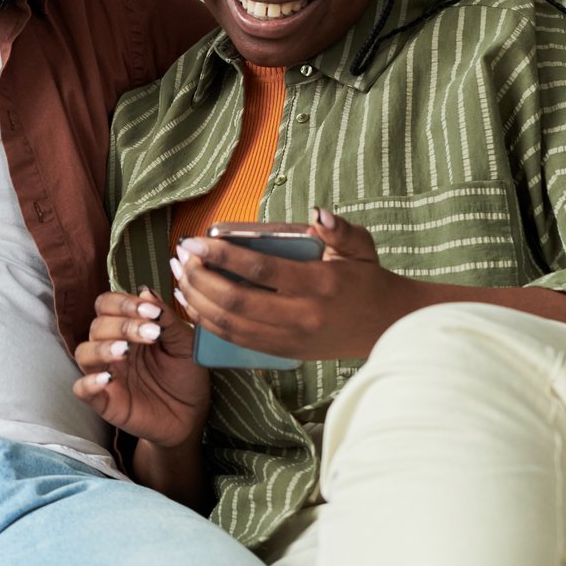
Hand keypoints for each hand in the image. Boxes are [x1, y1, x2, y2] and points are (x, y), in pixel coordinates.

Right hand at [72, 288, 209, 447]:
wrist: (192, 415)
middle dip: (123, 325)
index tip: (151, 312)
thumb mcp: (185, 343)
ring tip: (125, 351)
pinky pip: (81, 389)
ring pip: (84, 353)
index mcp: (128, 328)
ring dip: (102, 348)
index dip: (124, 304)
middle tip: (152, 334)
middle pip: (98, 326)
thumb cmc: (186, 375)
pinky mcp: (104, 401)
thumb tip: (145, 292)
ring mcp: (106, 373)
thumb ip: (167, 319)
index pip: (108, 305)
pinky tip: (108, 379)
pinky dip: (89, 383)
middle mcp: (112, 347)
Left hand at [171, 209, 421, 362]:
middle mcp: (302, 316)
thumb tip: (316, 213)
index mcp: (319, 284)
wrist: (386, 325)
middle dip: (200, 279)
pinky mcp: (283, 352)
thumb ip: (339, 228)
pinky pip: (237, 340)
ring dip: (197, 301)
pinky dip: (209, 323)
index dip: (222, 256)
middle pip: (236, 301)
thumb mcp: (361, 246)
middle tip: (181, 258)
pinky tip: (193, 303)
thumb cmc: (367, 278)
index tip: (194, 242)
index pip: (260, 270)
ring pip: (231, 325)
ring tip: (179, 277)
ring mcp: (290, 339)